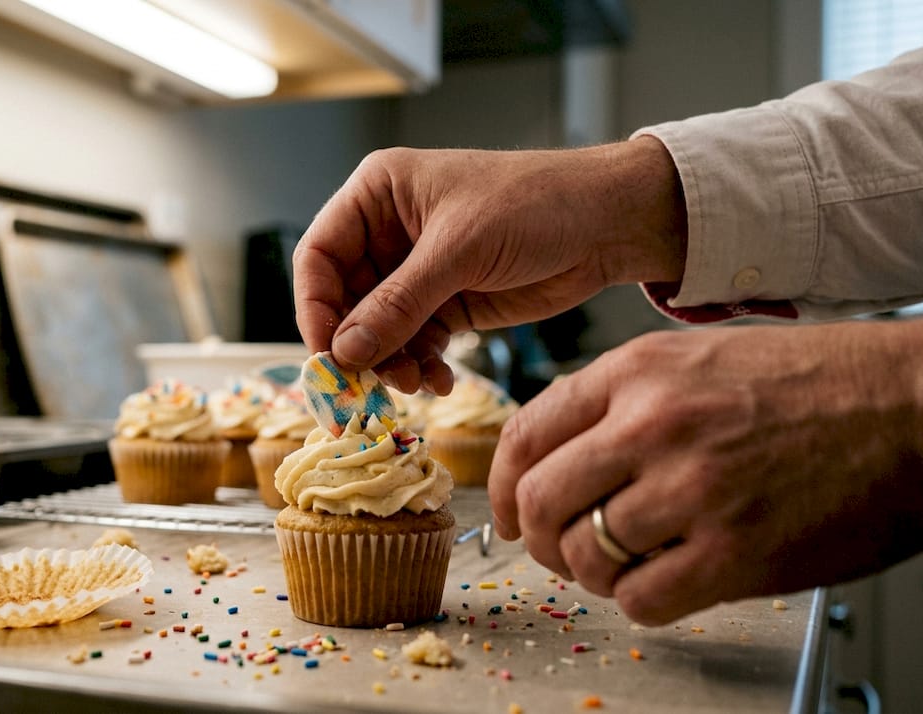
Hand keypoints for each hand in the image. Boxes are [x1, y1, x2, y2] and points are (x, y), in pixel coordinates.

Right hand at [292, 138, 686, 393]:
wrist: (607, 223)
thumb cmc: (535, 204)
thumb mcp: (460, 250)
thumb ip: (398, 303)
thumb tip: (344, 352)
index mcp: (378, 193)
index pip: (319, 255)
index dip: (314, 307)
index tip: (327, 354)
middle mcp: (389, 231)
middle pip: (343, 300)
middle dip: (356, 345)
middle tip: (367, 385)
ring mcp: (418, 271)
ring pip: (377, 329)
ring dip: (389, 362)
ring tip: (414, 383)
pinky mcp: (448, 303)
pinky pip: (413, 343)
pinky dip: (419, 366)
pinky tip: (438, 380)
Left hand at [488, 309, 922, 624]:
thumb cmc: (823, 382)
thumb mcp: (702, 357)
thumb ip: (625, 399)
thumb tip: (564, 455)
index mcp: (638, 371)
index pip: (524, 434)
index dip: (501, 484)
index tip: (508, 511)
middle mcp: (652, 425)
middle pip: (538, 501)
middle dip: (537, 537)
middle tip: (560, 550)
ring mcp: (692, 489)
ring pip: (583, 555)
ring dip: (591, 573)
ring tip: (623, 565)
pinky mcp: (735, 552)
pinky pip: (640, 600)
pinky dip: (640, 602)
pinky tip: (669, 582)